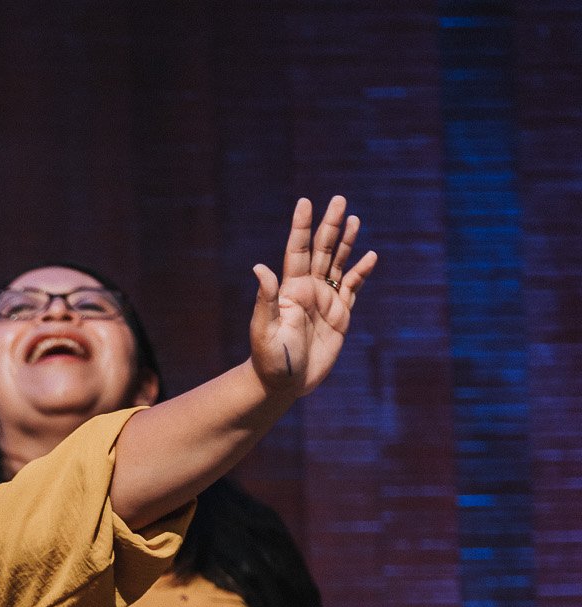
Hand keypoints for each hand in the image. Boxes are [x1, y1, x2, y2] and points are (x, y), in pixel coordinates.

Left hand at [247, 195, 377, 399]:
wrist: (284, 383)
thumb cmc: (269, 359)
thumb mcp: (264, 330)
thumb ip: (266, 300)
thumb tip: (260, 268)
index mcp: (290, 290)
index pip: (298, 251)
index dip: (301, 227)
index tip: (305, 202)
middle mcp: (308, 290)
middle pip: (322, 250)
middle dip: (330, 225)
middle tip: (339, 199)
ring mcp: (325, 301)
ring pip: (338, 264)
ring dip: (346, 242)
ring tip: (353, 218)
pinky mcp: (340, 315)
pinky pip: (352, 288)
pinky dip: (361, 272)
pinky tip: (370, 256)